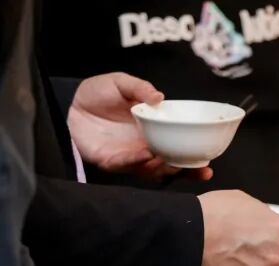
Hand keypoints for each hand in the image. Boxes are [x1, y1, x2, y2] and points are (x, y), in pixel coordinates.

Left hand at [68, 72, 212, 180]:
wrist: (68, 106)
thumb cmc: (95, 95)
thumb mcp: (120, 82)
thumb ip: (139, 87)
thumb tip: (160, 97)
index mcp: (153, 130)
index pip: (179, 146)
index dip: (194, 156)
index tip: (210, 160)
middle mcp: (146, 146)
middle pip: (172, 164)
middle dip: (187, 170)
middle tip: (200, 168)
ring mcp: (130, 157)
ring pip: (154, 169)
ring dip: (165, 166)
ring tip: (172, 160)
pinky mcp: (112, 162)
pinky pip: (129, 165)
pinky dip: (138, 162)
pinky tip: (145, 155)